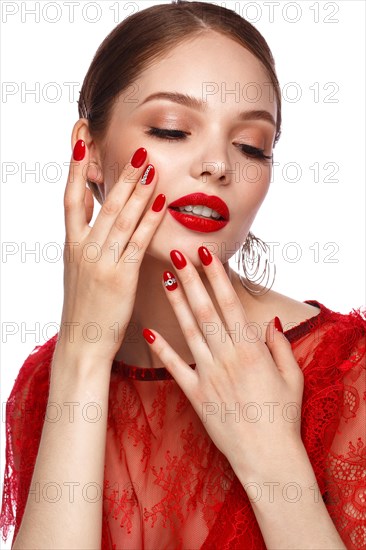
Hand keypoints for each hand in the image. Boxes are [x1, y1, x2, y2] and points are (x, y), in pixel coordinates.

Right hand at [56, 141, 165, 366]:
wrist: (82, 342)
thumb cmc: (84, 307)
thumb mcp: (78, 270)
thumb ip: (87, 241)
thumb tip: (95, 215)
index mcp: (71, 246)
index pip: (71, 199)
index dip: (74, 168)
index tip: (80, 141)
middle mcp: (84, 249)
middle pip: (104, 204)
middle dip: (121, 175)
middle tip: (137, 151)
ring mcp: (101, 262)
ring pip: (121, 219)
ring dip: (138, 191)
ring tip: (151, 166)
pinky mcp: (120, 277)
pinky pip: (137, 242)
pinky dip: (149, 221)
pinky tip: (160, 203)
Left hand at [142, 246, 304, 481]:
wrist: (267, 456)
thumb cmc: (282, 416)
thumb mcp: (292, 377)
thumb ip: (279, 346)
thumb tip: (268, 322)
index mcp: (251, 349)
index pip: (230, 303)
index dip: (216, 276)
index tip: (205, 254)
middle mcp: (227, 357)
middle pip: (205, 310)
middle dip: (190, 279)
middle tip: (177, 254)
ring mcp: (208, 375)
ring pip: (189, 331)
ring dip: (176, 304)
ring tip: (164, 280)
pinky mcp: (195, 395)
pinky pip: (174, 368)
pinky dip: (162, 350)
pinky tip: (148, 332)